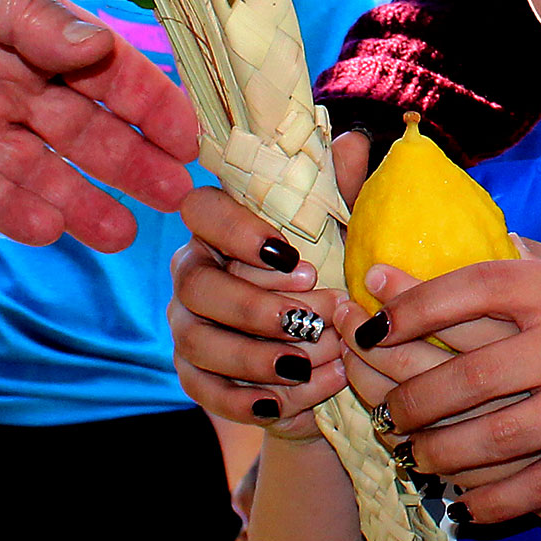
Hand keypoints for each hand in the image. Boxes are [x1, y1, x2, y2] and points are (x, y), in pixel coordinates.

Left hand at [0, 0, 197, 249]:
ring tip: (121, 234)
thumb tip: (99, 47)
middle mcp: (6, 74)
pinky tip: (47, 229)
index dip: (150, 104)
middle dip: (129, 161)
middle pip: (81, 128)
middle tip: (175, 197)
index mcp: (30, 24)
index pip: (106, 71)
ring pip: (32, 168)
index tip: (189, 138)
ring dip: (78, 199)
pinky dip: (6, 210)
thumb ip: (32, 12)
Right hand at [168, 185, 347, 438]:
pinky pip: (206, 390)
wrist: (331, 355)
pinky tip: (292, 396)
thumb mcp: (344, 234)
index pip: (201, 210)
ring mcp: (187, 326)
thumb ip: (343, 192)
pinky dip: (249, 397)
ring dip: (257, 354)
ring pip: (199, 340)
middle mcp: (193, 274)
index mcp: (221, 228)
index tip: (292, 255)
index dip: (237, 230)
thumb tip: (353, 143)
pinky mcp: (195, 376)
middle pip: (195, 285)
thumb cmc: (333, 277)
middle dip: (255, 304)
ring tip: (312, 361)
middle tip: (315, 318)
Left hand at [348, 238, 540, 521]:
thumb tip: (468, 241)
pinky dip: (493, 501)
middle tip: (389, 415)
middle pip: (464, 377)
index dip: (410, 309)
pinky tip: (469, 505)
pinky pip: (537, 486)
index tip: (375, 327)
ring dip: (441, 456)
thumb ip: (530, 262)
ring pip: (491, 439)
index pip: (466, 289)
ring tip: (419, 459)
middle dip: (412, 402)